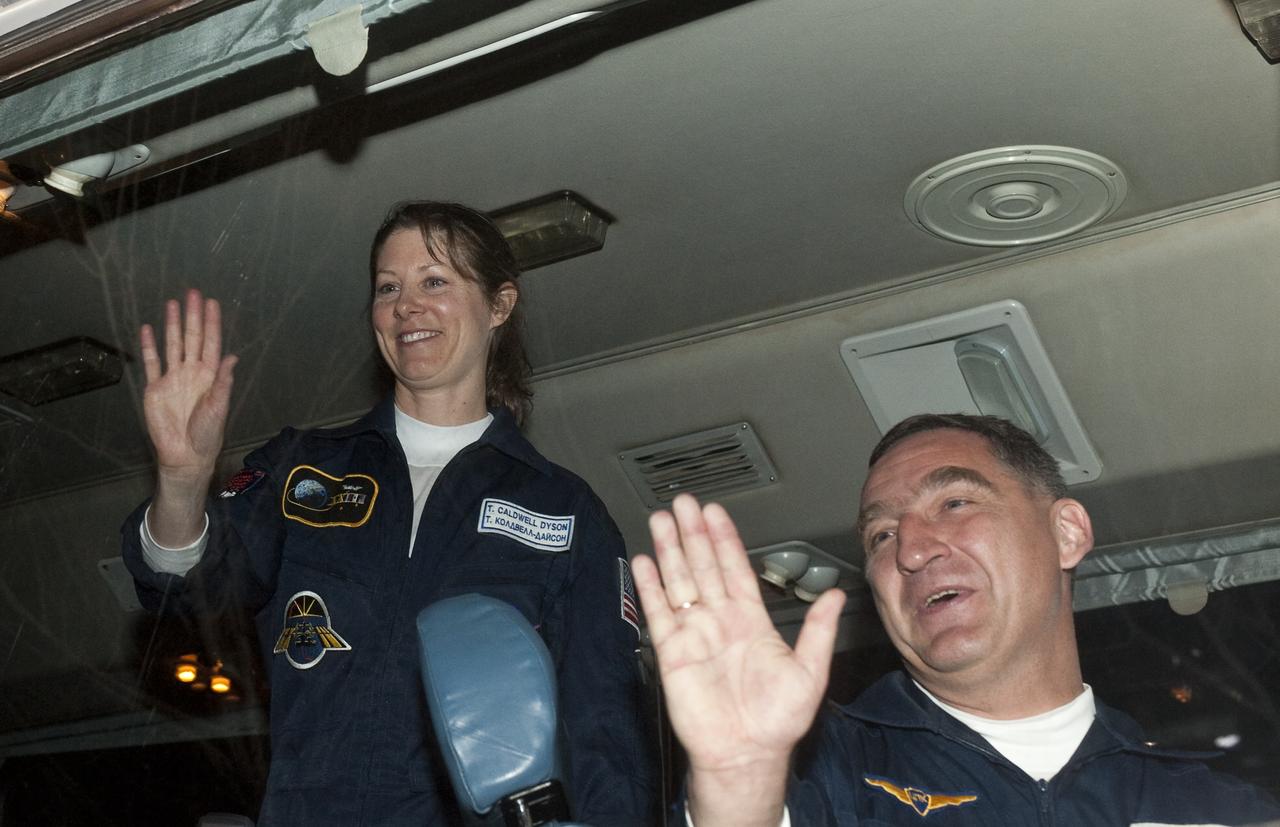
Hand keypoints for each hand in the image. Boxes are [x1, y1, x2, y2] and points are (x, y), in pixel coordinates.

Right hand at [139, 289, 236, 483]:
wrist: (184, 454)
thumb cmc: (207, 433)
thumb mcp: (219, 407)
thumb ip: (223, 382)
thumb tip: (233, 357)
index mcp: (210, 375)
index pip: (211, 343)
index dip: (212, 323)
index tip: (212, 303)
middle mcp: (191, 372)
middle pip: (192, 338)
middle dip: (192, 316)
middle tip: (192, 293)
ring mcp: (172, 378)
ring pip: (172, 345)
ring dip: (172, 325)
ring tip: (172, 303)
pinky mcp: (155, 387)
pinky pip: (151, 362)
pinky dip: (149, 346)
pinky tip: (148, 328)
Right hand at [631, 494, 844, 825]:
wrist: (746, 754)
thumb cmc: (778, 722)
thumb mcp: (809, 671)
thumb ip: (818, 630)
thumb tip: (836, 594)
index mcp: (751, 620)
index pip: (735, 568)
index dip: (725, 539)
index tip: (715, 512)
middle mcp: (720, 621)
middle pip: (703, 566)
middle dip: (693, 533)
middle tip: (683, 503)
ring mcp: (695, 634)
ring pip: (680, 581)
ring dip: (670, 550)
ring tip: (661, 520)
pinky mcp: (672, 653)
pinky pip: (659, 613)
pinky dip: (650, 587)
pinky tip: (643, 562)